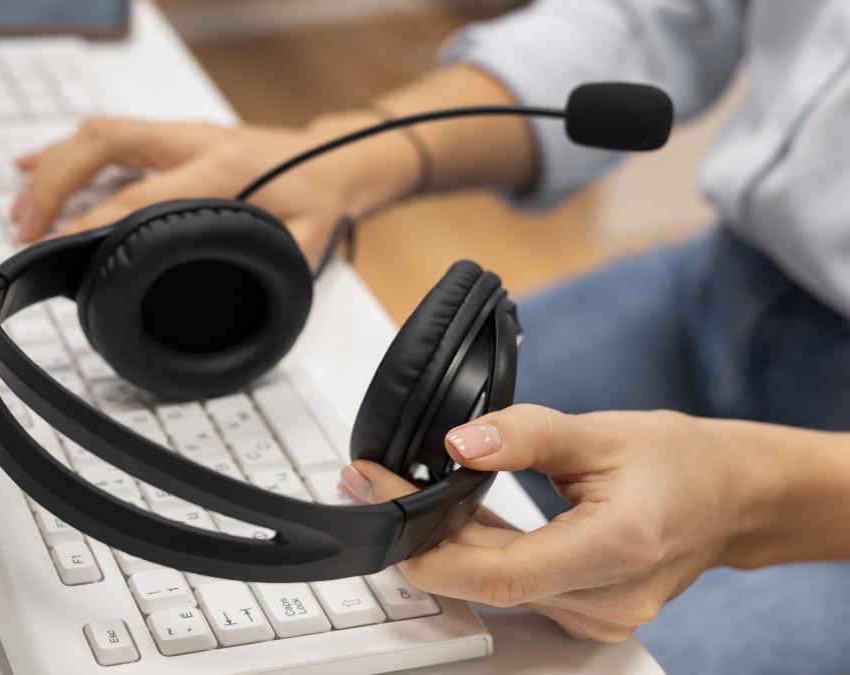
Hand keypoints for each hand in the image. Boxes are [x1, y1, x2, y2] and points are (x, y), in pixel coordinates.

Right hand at [9, 115, 416, 266]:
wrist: (336, 158)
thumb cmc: (320, 197)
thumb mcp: (307, 242)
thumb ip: (272, 268)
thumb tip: (236, 303)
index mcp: (223, 169)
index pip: (143, 194)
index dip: (96, 219)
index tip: (64, 247)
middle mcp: (194, 143)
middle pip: (104, 145)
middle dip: (55, 185)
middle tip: (27, 229)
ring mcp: (179, 135)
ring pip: (99, 134)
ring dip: (51, 167)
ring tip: (18, 209)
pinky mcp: (170, 138)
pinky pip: (107, 135)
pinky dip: (64, 152)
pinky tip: (30, 166)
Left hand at [338, 404, 777, 641]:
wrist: (733, 498)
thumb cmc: (682, 462)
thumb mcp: (600, 431)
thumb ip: (525, 434)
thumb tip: (459, 442)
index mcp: (613, 551)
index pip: (492, 573)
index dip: (423, 540)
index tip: (378, 491)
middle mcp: (604, 599)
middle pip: (481, 581)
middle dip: (418, 532)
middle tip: (374, 480)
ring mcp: (595, 615)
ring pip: (492, 586)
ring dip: (443, 541)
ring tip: (405, 490)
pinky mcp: (584, 613)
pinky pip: (512, 587)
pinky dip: (478, 552)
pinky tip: (454, 516)